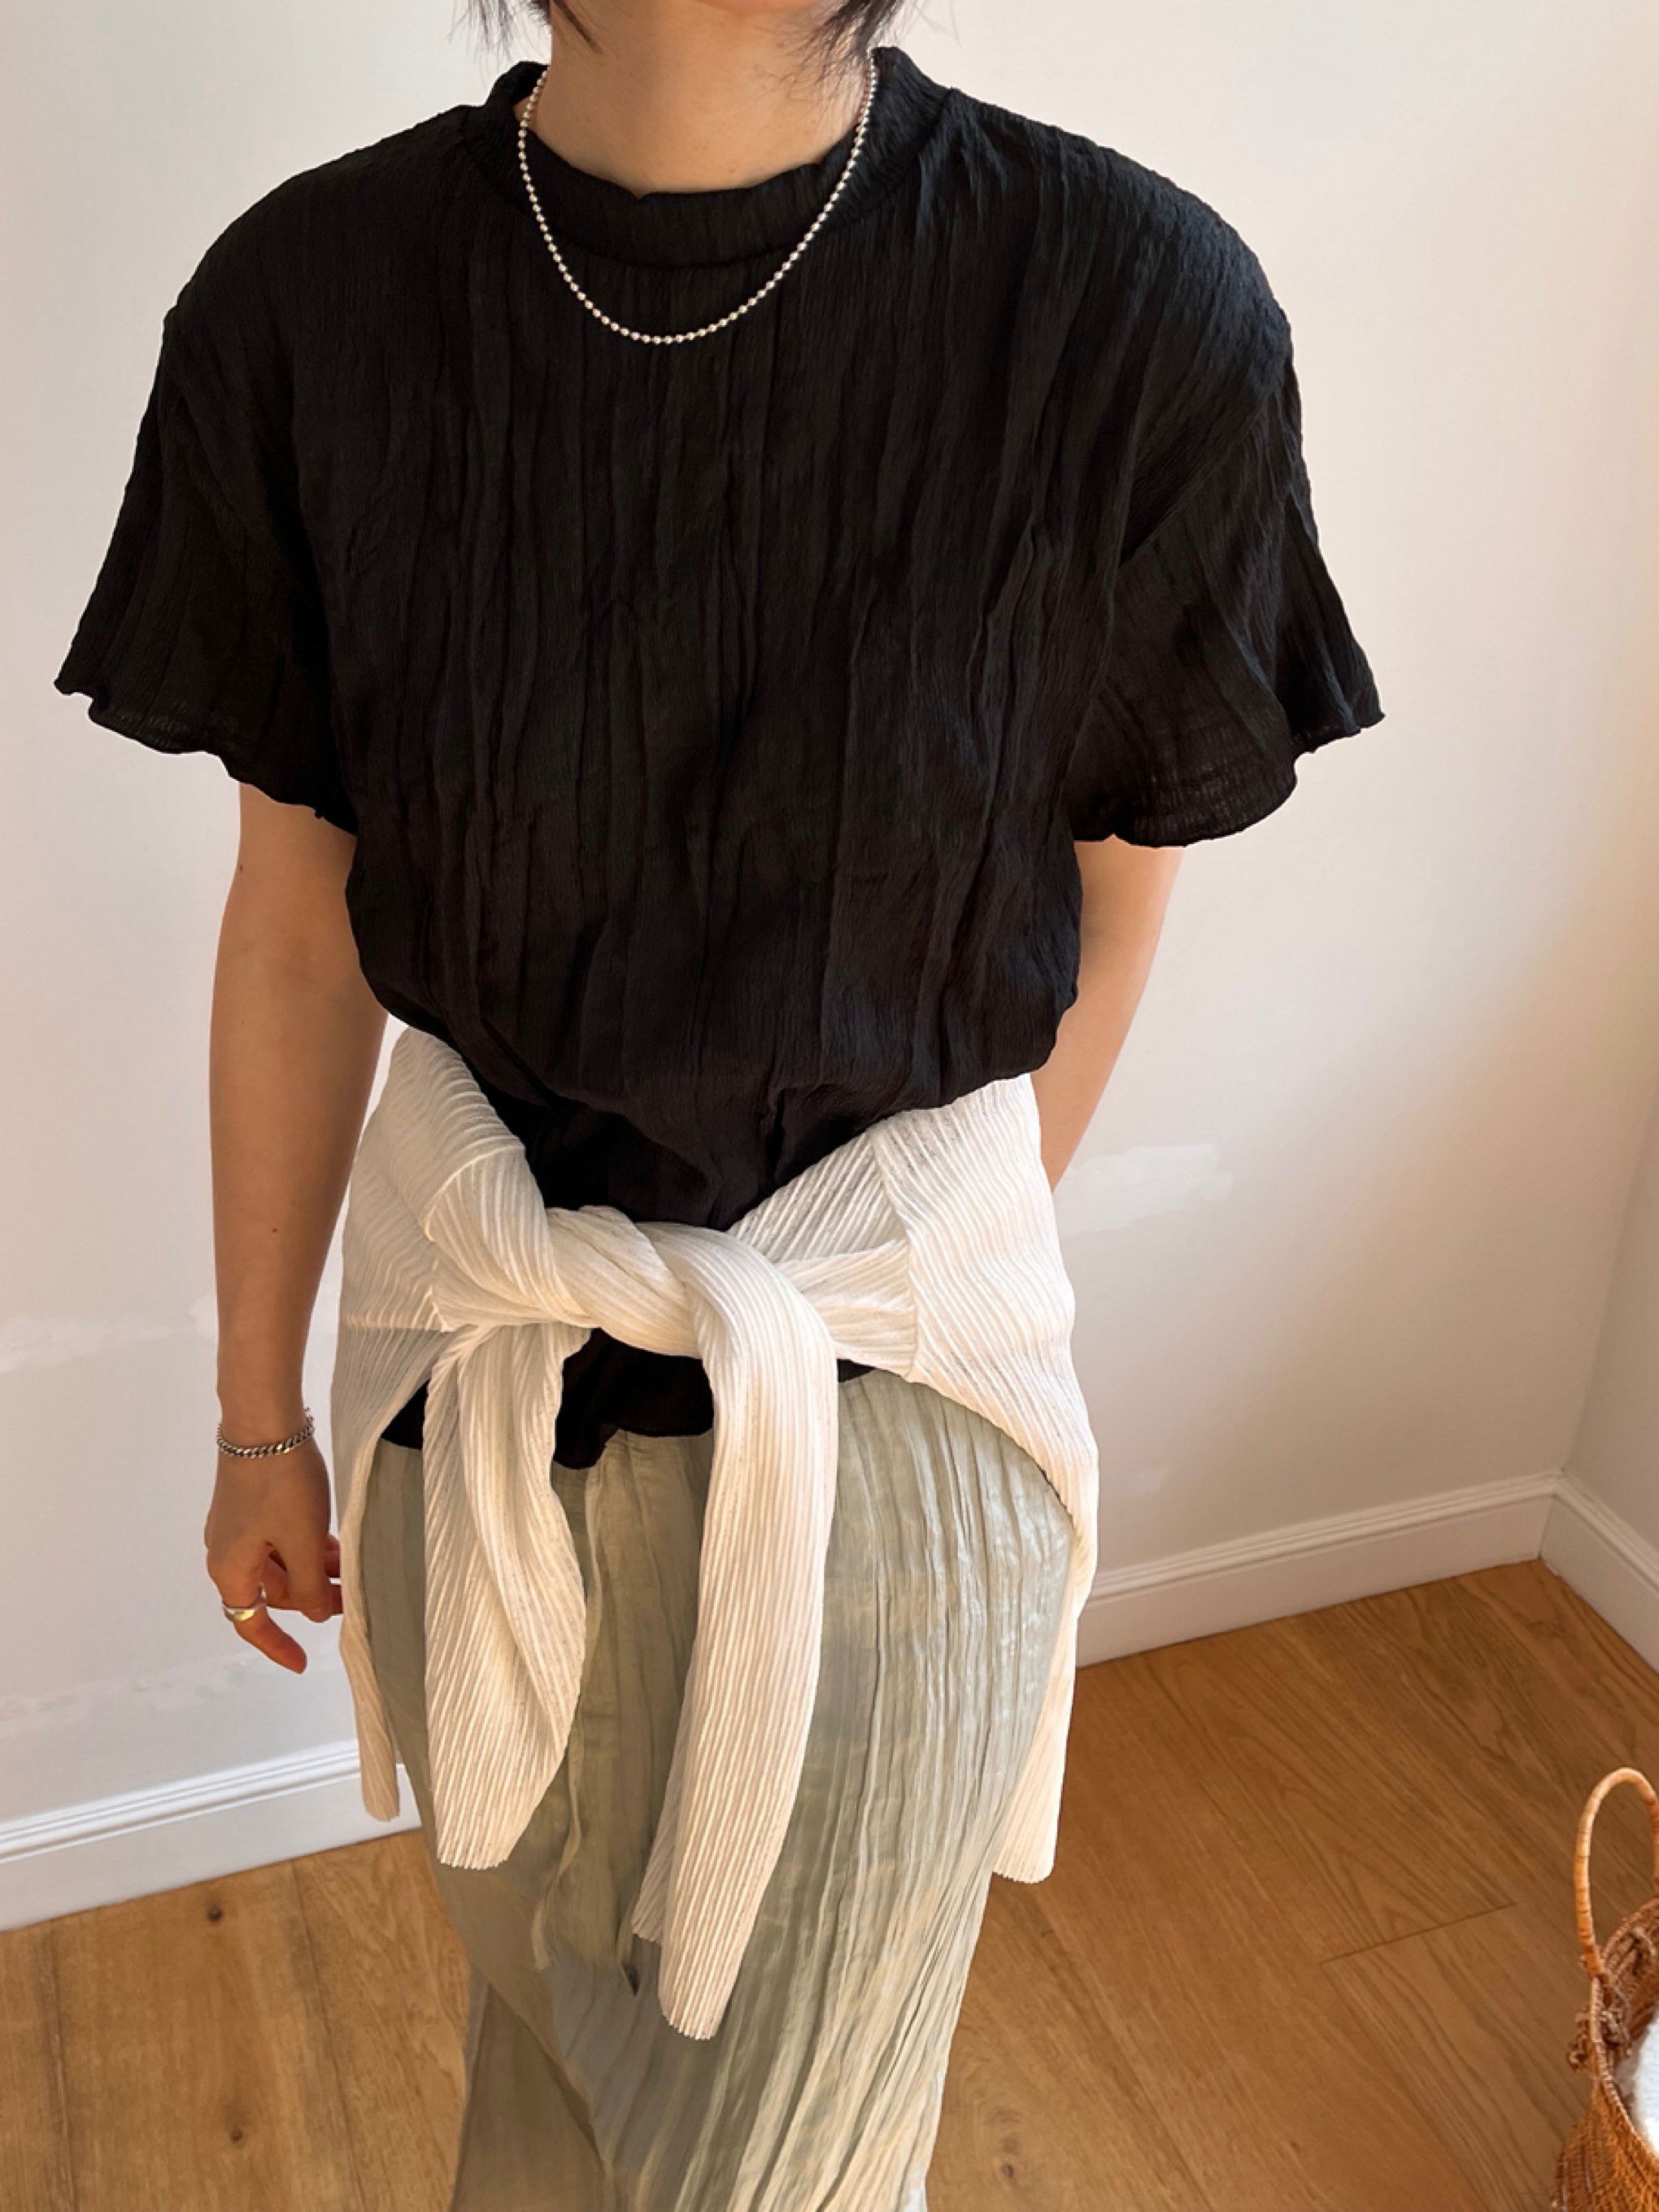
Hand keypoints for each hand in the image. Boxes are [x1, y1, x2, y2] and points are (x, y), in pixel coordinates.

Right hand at [203, 1436, 341, 1671]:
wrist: (263, 1420)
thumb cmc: (279, 1484)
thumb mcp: (302, 1543)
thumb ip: (309, 1587)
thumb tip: (314, 1614)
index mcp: (230, 1570)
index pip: (250, 1623)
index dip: (277, 1645)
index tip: (302, 1663)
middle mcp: (228, 1551)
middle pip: (272, 1591)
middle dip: (312, 1597)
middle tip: (354, 1597)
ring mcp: (239, 1525)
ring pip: (281, 1562)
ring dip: (315, 1569)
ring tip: (355, 1566)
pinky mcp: (252, 1502)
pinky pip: (280, 1537)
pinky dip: (307, 1545)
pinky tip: (337, 1541)